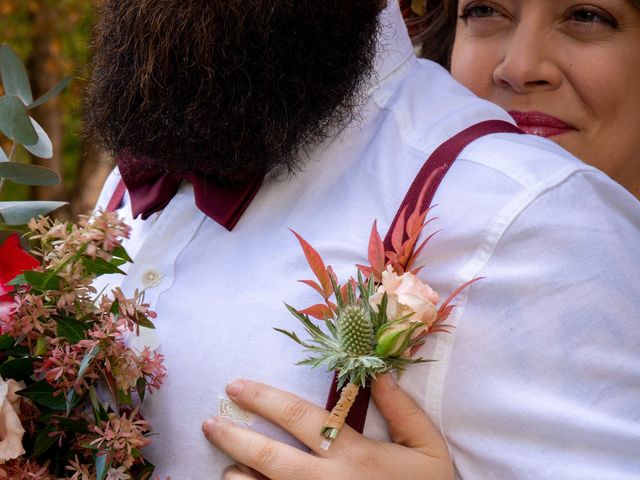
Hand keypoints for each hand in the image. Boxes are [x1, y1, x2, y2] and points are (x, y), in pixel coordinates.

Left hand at [202, 374, 453, 479]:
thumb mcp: (427, 448)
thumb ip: (403, 410)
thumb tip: (377, 371)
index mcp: (354, 456)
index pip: (300, 418)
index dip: (264, 398)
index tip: (236, 386)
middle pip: (270, 457)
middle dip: (235, 436)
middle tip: (209, 421)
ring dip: (238, 478)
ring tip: (227, 466)